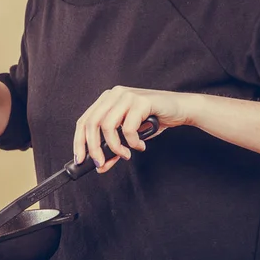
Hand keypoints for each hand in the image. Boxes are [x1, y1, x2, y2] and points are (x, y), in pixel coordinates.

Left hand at [73, 85, 188, 173]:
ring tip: (125, 155)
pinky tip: (140, 145)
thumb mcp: (129, 134)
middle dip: (94, 148)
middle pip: (92, 123)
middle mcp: (114, 94)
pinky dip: (133, 142)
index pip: (84, 120)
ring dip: (115, 147)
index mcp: (107, 99)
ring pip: (107, 126)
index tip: (79, 160)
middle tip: (101, 163)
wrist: (180, 109)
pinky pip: (129, 128)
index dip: (79, 141)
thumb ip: (113, 146)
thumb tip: (100, 165)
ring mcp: (127, 95)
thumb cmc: (153, 120)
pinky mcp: (141, 101)